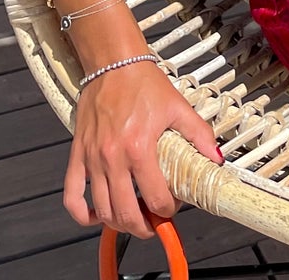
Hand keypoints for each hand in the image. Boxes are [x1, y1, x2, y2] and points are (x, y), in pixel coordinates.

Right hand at [64, 61, 224, 237]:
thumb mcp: (177, 106)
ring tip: (133, 218)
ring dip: (119, 223)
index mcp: (139, 148)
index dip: (168, 210)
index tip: (173, 206)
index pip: (155, 198)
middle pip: (126, 213)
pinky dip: (82, 214)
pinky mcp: (78, 154)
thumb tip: (216, 157)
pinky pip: (72, 196)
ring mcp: (93, 159)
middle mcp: (113, 157)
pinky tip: (95, 216)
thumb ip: (199, 134)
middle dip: (144, 226)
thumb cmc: (142, 81)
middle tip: (154, 223)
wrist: (113, 62)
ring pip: (102, 210)